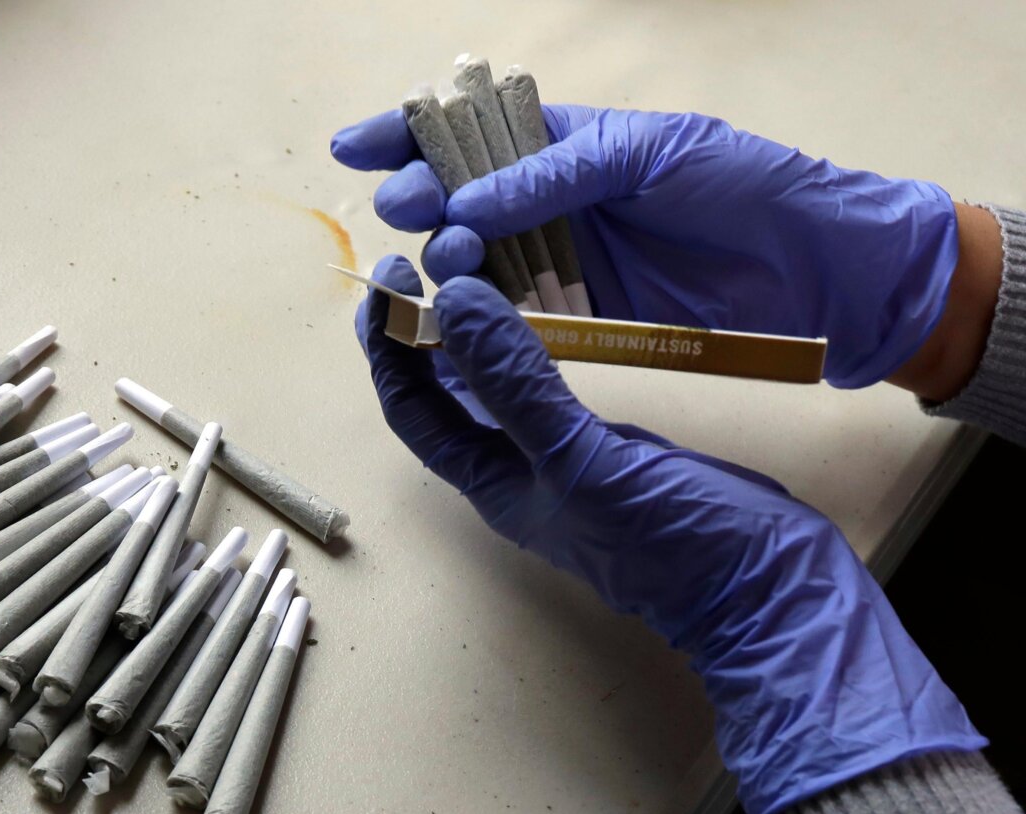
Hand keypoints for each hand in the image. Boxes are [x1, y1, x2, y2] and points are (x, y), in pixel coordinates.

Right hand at [332, 106, 975, 390]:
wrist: (819, 268)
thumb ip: (556, 175)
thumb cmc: (747, 187)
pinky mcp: (578, 317)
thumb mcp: (649, 155)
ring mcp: (561, 260)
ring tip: (445, 263)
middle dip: (417, 199)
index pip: (469, 132)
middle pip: (454, 198)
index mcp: (565, 142)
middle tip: (408, 212)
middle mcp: (550, 200)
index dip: (407, 136)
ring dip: (444, 260)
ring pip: (473, 260)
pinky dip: (475, 319)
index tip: (357, 147)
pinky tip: (453, 319)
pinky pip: (509, 316)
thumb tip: (469, 204)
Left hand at [356, 255, 983, 813]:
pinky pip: (552, 386)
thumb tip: (455, 306)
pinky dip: (536, 344)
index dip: (389, 353)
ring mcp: (567, 461)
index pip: (415, 412)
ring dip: (477, 335)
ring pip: (500, 388)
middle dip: (425, 335)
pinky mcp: (613, 448)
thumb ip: (518, 386)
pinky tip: (545, 309)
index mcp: (495, 485)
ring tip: (468, 268)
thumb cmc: (672, 542)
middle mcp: (519, 474)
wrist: (765, 588)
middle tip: (420, 262)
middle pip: (447, 398)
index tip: (386, 286)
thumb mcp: (585, 459)